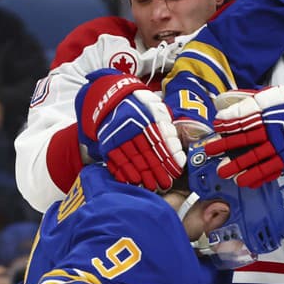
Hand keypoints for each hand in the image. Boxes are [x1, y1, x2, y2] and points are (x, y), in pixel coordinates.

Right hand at [75, 69, 184, 189]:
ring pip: (132, 159)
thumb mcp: (156, 108)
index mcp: (147, 119)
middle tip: (164, 185)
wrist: (113, 97)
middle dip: (156, 171)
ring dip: (141, 175)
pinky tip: (130, 181)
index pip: (161, 143)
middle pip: (147, 154)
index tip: (176, 172)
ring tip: (149, 187)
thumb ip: (166, 126)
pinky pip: (115, 159)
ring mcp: (119, 136)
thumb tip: (176, 147)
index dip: (169, 159)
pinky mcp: (108, 142)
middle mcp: (133, 128)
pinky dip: (122, 172)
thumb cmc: (140, 105)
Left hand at [206, 84, 283, 187]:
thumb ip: (252, 101)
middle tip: (209, 151)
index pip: (245, 118)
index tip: (216, 125)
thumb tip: (226, 106)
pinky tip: (245, 183)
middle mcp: (276, 131)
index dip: (229, 122)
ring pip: (257, 159)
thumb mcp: (274, 96)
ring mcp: (283, 147)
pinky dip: (258, 178)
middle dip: (226, 146)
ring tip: (224, 173)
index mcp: (271, 114)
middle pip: (246, 140)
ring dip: (239, 167)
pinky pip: (272, 171)